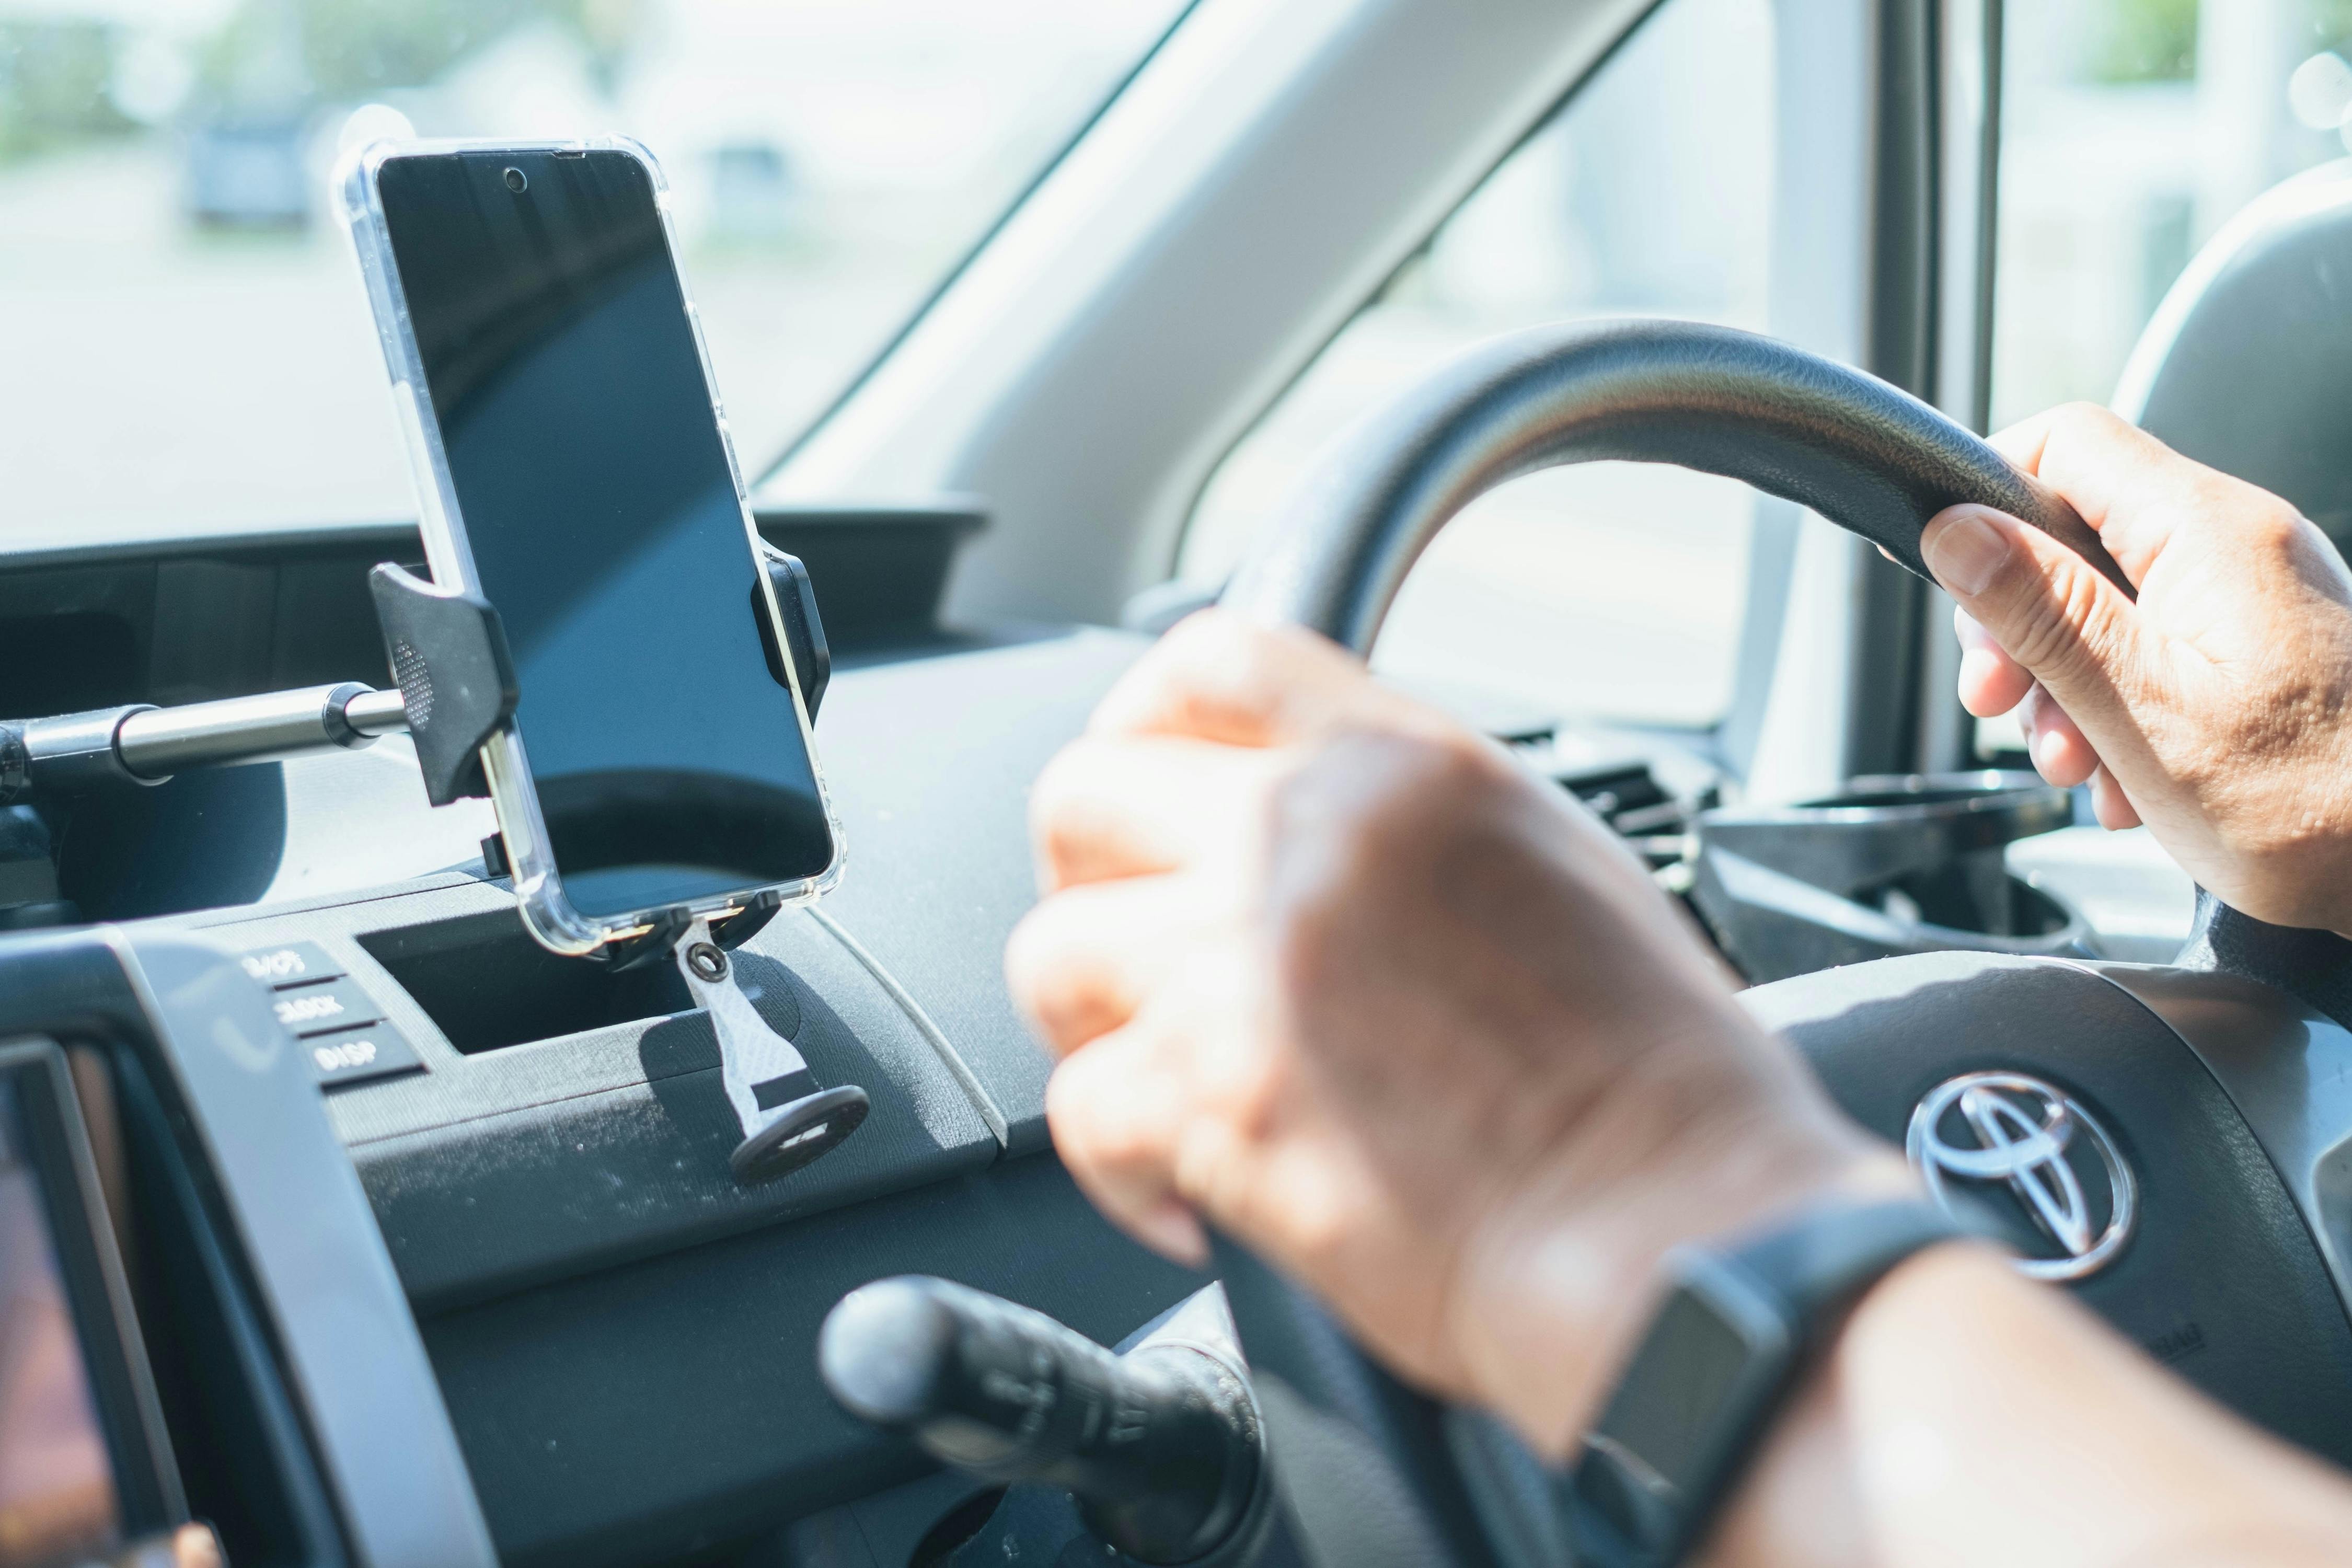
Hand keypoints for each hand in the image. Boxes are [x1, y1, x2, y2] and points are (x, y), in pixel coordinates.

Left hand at [1006, 611, 1902, 1450]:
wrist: (1676, 1236)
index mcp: (1404, 766)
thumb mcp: (1551, 867)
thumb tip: (1310, 821)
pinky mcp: (1208, 1102)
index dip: (1146, 718)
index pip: (1214, 660)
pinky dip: (1119, 1170)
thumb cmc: (1655, 1083)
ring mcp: (1242, 967)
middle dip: (1088, 878)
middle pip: (1082, 795)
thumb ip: (1408, 820)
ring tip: (1158, 1078)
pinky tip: (1191, 1200)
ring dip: (1091, 1025)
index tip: (1142, 776)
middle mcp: (1307, 840)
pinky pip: (1078, 1110)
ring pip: (1051, 953)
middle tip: (1132, 947)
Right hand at [1921, 404, 2351, 932]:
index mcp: (2209, 532)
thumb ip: (2042, 609)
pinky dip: (2116, 705)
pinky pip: (2156, 644)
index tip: (1952, 578)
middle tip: (2000, 702)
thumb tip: (1956, 529)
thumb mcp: (2141, 707)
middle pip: (2074, 529)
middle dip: (2017, 621)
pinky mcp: (2263, 642)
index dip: (1987, 496)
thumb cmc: (2308, 805)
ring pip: (2106, 598)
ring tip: (2077, 763)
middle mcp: (2239, 540)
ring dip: (2062, 682)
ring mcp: (2254, 591)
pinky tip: (2122, 775)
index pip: (2065, 441)